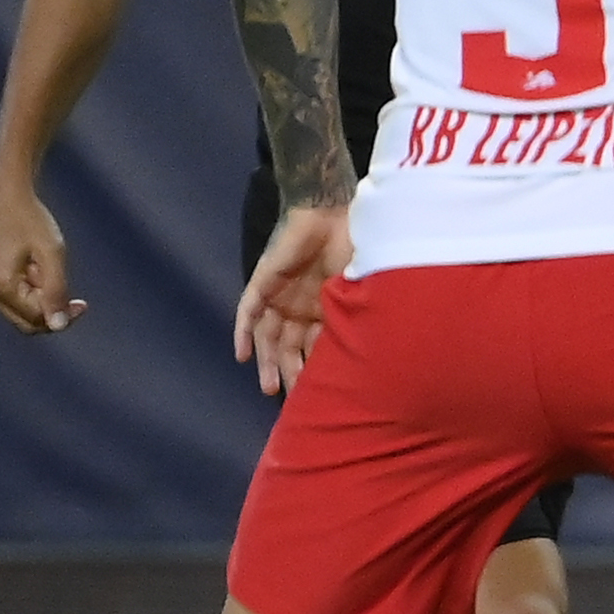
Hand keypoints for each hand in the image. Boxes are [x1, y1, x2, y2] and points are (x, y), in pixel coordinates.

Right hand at [0, 178, 82, 332]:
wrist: (7, 196)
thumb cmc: (31, 220)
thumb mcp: (52, 254)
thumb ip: (56, 290)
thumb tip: (58, 325)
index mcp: (0, 286)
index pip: (36, 318)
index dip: (61, 316)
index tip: (83, 304)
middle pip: (26, 321)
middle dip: (52, 312)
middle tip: (74, 297)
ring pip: (22, 311)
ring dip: (43, 299)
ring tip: (48, 270)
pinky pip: (16, 298)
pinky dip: (33, 291)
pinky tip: (39, 269)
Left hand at [233, 201, 352, 394]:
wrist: (331, 211)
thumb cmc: (355, 246)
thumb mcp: (361, 287)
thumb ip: (356, 313)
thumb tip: (370, 348)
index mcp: (326, 309)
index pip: (318, 346)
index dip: (318, 369)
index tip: (321, 394)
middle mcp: (301, 307)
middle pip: (292, 347)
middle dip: (291, 373)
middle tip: (292, 402)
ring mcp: (280, 297)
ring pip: (269, 337)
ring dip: (268, 362)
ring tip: (269, 388)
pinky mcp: (263, 285)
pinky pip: (248, 313)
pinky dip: (243, 334)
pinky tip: (243, 357)